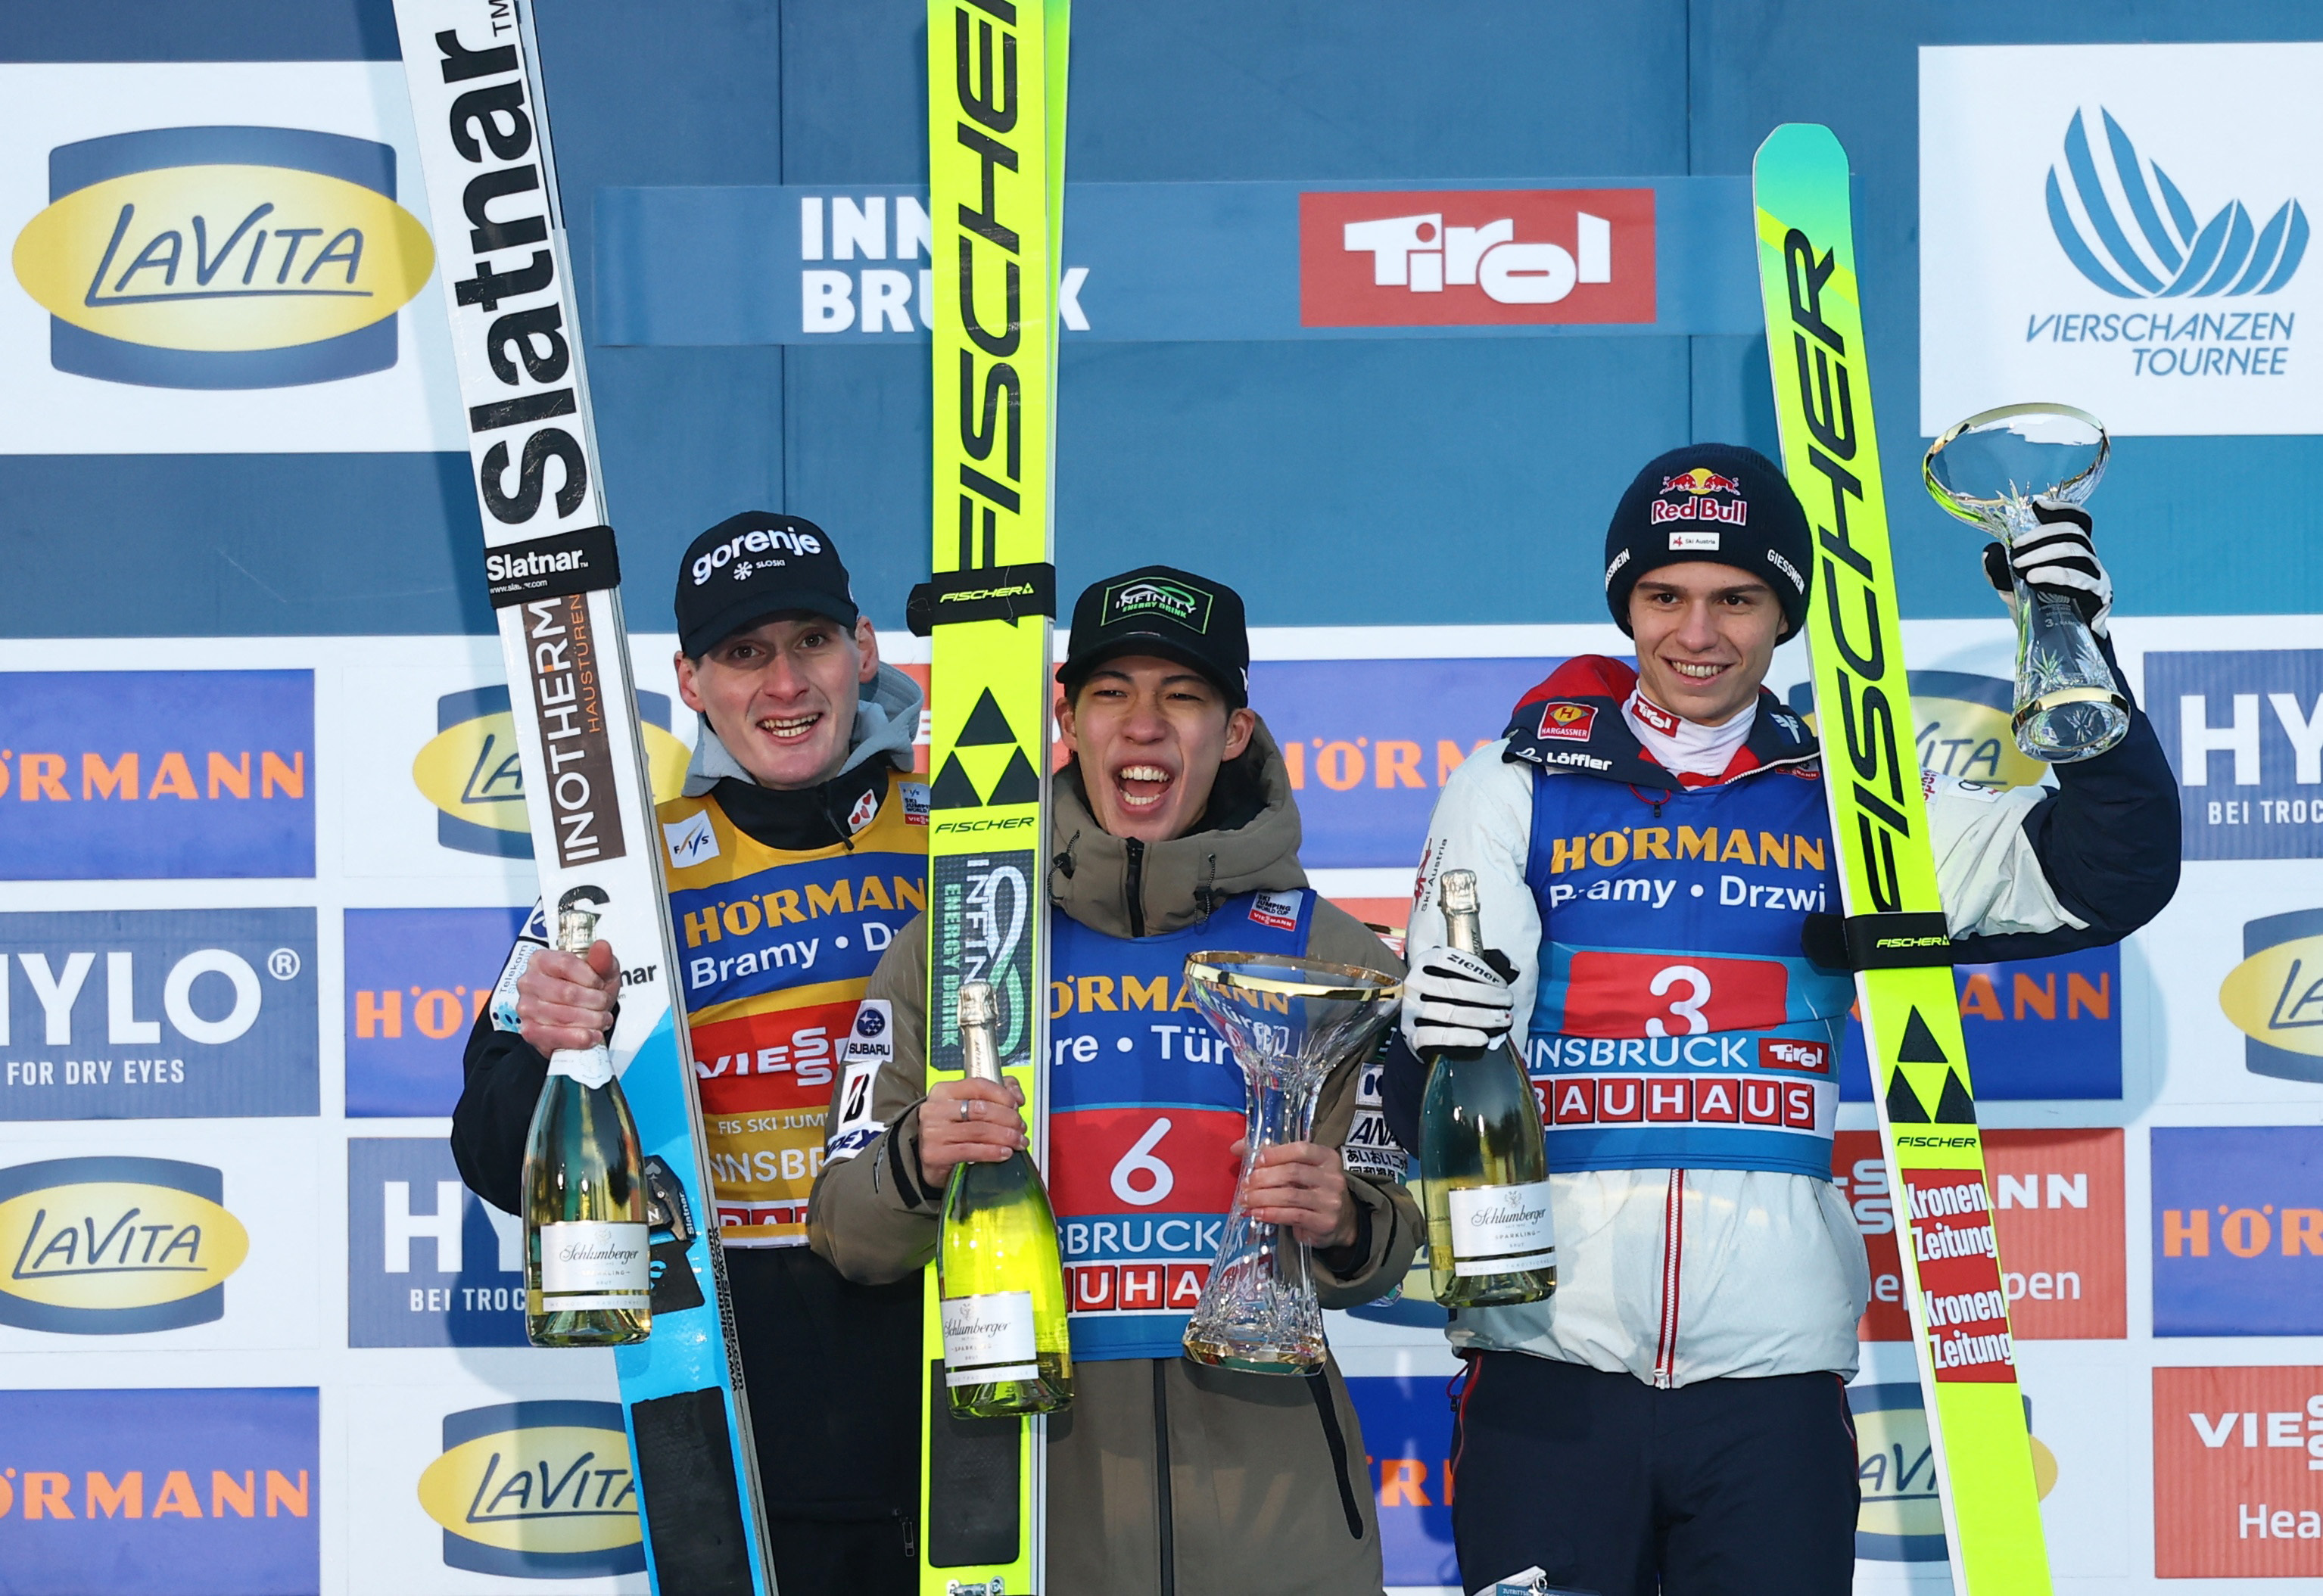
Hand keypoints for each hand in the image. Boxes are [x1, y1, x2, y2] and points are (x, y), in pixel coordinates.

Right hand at [517, 941, 618, 1053]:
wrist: (579, 1017)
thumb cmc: (587, 989)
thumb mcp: (600, 972)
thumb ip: (601, 960)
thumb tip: (602, 946)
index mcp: (541, 960)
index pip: (566, 964)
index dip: (590, 977)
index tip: (600, 985)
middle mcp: (528, 982)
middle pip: (567, 992)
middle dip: (594, 1002)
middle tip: (604, 1006)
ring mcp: (526, 1007)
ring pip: (563, 1015)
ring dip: (590, 1021)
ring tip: (602, 1020)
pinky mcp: (529, 1031)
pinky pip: (556, 1036)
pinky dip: (579, 1038)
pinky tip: (592, 1035)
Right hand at [918, 1076, 1025, 1187]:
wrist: (929, 1157)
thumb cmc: (952, 1129)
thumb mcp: (969, 1106)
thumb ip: (996, 1093)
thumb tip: (1016, 1095)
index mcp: (944, 1091)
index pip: (978, 1086)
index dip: (1002, 1095)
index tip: (1016, 1105)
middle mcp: (935, 1109)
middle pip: (981, 1109)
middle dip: (1008, 1119)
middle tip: (1020, 1127)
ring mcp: (933, 1132)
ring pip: (978, 1131)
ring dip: (1005, 1137)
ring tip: (1018, 1142)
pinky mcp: (934, 1154)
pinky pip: (970, 1151)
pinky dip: (992, 1152)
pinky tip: (1005, 1153)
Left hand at [1234, 1140, 1356, 1248]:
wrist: (1342, 1221)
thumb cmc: (1314, 1190)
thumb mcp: (1300, 1169)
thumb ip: (1273, 1156)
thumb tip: (1237, 1147)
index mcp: (1327, 1158)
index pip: (1301, 1150)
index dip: (1276, 1153)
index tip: (1257, 1161)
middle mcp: (1332, 1177)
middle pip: (1292, 1172)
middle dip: (1264, 1178)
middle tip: (1246, 1184)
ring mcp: (1330, 1201)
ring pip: (1290, 1196)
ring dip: (1263, 1198)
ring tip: (1246, 1200)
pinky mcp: (1325, 1222)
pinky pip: (1293, 1216)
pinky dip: (1271, 1214)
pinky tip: (1258, 1213)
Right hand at [1400, 944, 1514, 1053]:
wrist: (1421, 1021)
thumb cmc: (1446, 994)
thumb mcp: (1459, 974)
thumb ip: (1483, 967)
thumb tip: (1512, 969)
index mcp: (1425, 962)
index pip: (1451, 960)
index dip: (1479, 971)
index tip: (1501, 983)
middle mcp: (1414, 983)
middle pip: (1454, 988)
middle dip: (1488, 995)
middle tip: (1508, 1002)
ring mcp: (1410, 1010)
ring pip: (1450, 1013)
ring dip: (1482, 1017)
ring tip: (1502, 1019)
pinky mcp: (1411, 1035)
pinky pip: (1438, 1037)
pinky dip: (1464, 1037)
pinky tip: (1482, 1038)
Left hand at [1983, 498, 2111, 636]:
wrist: (2057, 646)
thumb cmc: (2039, 612)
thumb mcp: (2012, 590)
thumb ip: (1999, 571)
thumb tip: (1989, 551)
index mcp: (2071, 552)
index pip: (2076, 520)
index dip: (2062, 507)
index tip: (2037, 504)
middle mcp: (2087, 560)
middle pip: (2073, 532)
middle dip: (2042, 534)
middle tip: (2015, 548)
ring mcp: (2096, 576)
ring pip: (2077, 551)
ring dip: (2045, 553)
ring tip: (2020, 567)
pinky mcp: (2100, 596)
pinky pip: (2081, 579)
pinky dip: (2056, 574)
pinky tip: (2035, 578)